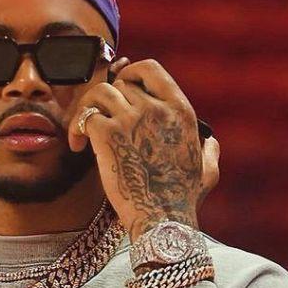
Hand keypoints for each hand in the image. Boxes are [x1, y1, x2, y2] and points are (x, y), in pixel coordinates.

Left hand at [68, 58, 219, 238]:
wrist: (162, 219)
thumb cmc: (183, 200)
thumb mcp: (208, 171)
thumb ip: (209, 151)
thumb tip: (211, 142)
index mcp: (180, 110)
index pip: (149, 69)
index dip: (130, 74)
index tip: (122, 90)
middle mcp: (156, 108)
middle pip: (119, 83)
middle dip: (107, 101)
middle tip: (101, 122)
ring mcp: (131, 119)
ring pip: (99, 93)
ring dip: (88, 109)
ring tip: (85, 133)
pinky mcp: (109, 135)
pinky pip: (85, 116)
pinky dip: (77, 129)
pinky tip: (79, 147)